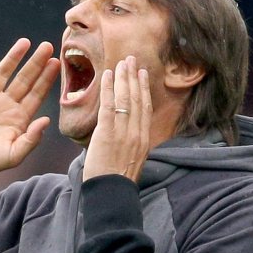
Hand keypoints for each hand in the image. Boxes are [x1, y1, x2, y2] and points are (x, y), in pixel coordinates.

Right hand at [0, 38, 60, 174]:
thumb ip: (31, 139)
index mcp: (19, 117)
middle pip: (24, 79)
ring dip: (13, 57)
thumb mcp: (14, 155)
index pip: (36, 93)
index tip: (56, 63)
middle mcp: (6, 104)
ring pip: (2, 72)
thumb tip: (46, 120)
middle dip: (36, 63)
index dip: (46, 79)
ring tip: (25, 42)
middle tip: (48, 46)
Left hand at [83, 55, 151, 181]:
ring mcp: (123, 132)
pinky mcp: (108, 133)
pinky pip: (108, 106)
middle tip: (132, 60)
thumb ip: (131, 143)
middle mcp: (136, 132)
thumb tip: (125, 132)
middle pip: (137, 98)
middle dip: (134, 77)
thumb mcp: (132, 159)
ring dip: (123, 78)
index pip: (145, 108)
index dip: (144, 89)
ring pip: (125, 98)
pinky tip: (107, 75)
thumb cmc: (117, 181)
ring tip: (121, 62)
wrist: (112, 193)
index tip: (142, 74)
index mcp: (143, 139)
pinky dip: (108, 88)